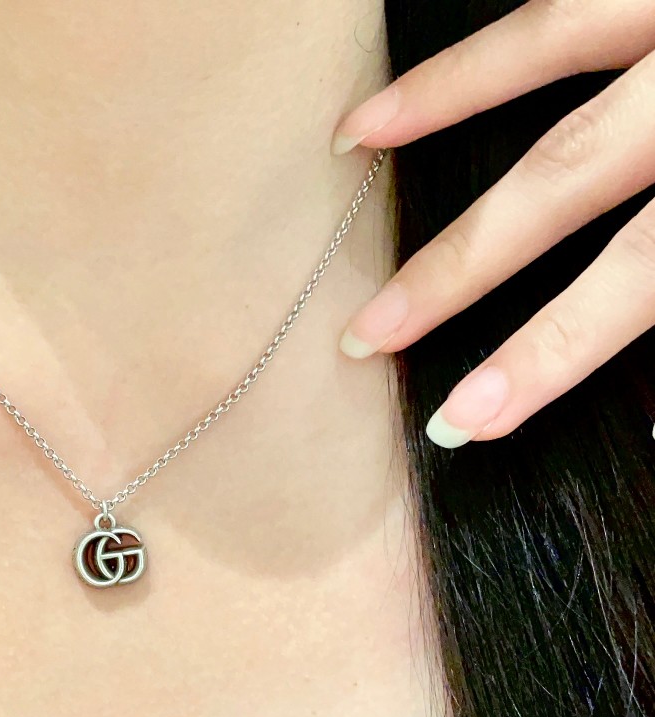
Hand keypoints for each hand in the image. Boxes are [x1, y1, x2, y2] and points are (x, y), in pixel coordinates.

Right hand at [331, 0, 654, 447]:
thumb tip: (642, 376)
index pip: (641, 272)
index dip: (552, 349)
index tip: (470, 416)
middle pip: (566, 177)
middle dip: (461, 264)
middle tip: (369, 334)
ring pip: (549, 57)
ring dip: (439, 112)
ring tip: (351, 152)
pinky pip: (561, 5)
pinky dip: (474, 58)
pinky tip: (410, 85)